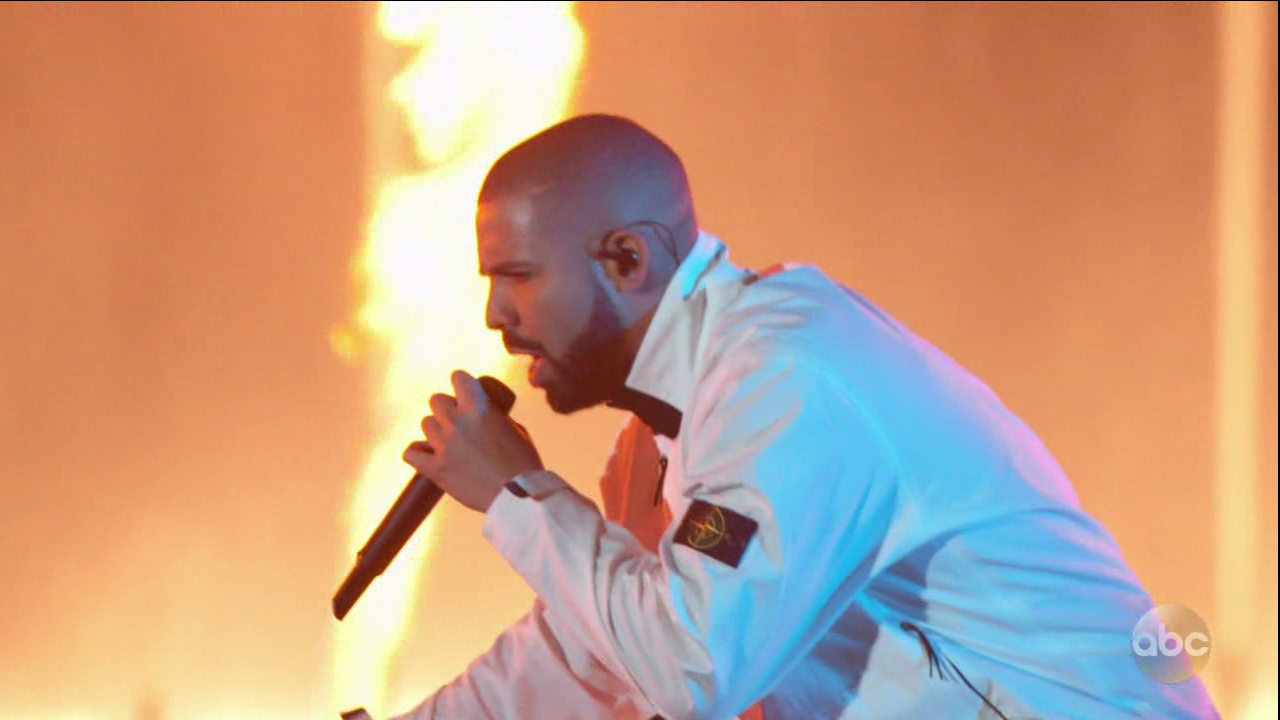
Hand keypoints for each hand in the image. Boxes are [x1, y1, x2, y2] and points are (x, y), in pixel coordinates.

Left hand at [402, 370, 542, 512]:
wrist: (518, 496)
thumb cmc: (523, 463)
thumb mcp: (516, 429)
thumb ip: (494, 416)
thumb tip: (483, 413)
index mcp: (479, 407)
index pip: (458, 377)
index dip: (462, 383)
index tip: (465, 391)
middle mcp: (457, 421)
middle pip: (436, 400)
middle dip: (448, 408)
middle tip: (460, 421)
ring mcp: (444, 445)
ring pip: (426, 424)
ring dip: (437, 430)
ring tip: (450, 442)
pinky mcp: (435, 468)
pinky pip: (411, 452)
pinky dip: (418, 452)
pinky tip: (429, 454)